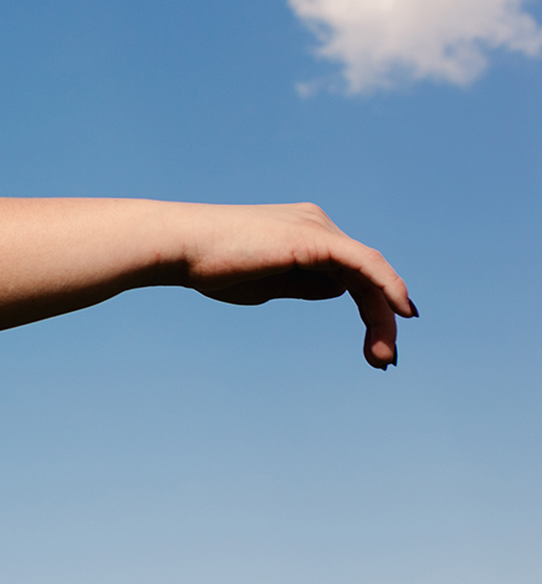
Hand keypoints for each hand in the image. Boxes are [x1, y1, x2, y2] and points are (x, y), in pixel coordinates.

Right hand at [178, 202, 416, 368]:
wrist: (183, 247)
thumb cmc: (212, 266)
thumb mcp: (268, 283)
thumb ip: (304, 284)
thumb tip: (338, 290)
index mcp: (305, 232)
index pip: (351, 273)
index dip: (370, 309)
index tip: (375, 348)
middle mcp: (317, 224)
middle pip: (364, 274)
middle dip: (379, 318)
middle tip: (383, 360)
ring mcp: (318, 228)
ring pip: (368, 273)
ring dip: (381, 317)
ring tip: (381, 357)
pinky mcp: (316, 239)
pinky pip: (365, 263)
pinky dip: (387, 287)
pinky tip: (401, 313)